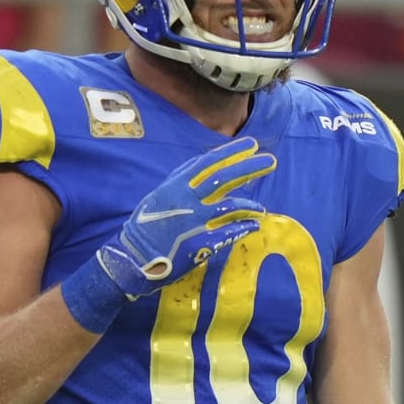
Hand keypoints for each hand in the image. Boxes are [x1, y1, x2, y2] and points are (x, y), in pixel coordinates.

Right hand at [97, 136, 274, 298]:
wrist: (133, 259)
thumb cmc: (145, 226)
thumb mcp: (159, 196)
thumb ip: (181, 181)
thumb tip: (203, 165)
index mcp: (176, 186)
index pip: (209, 163)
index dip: (231, 152)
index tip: (252, 144)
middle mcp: (187, 201)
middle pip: (224, 179)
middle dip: (249, 167)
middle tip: (270, 161)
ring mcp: (196, 223)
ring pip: (231, 206)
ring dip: (250, 205)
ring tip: (260, 207)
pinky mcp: (202, 244)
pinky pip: (230, 232)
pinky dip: (244, 227)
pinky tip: (253, 225)